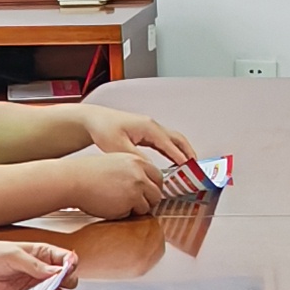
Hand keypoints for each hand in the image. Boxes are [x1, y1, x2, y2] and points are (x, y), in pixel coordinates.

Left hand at [0, 236, 78, 289]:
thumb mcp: (13, 255)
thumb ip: (35, 265)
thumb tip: (55, 272)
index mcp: (42, 254)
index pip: (66, 259)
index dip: (70, 265)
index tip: (67, 271)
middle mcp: (42, 270)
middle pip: (67, 279)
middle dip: (66, 283)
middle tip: (55, 285)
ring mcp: (35, 286)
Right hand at [56, 145, 180, 218]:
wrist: (73, 180)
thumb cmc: (86, 174)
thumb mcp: (114, 164)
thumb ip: (131, 172)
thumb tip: (143, 185)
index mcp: (136, 161)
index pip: (157, 176)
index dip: (153, 188)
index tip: (149, 194)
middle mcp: (140, 172)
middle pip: (157, 192)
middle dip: (148, 201)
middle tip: (135, 205)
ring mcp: (137, 186)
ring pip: (147, 205)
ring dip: (135, 209)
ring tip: (117, 205)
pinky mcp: (131, 200)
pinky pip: (134, 214)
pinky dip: (125, 214)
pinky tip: (111, 207)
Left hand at [83, 106, 202, 171]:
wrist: (94, 120)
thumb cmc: (104, 129)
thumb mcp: (119, 146)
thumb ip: (137, 157)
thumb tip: (152, 168)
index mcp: (148, 128)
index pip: (170, 144)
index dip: (180, 157)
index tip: (189, 168)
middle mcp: (152, 126)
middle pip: (178, 139)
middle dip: (189, 153)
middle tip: (196, 168)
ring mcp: (150, 128)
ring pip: (173, 139)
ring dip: (183, 151)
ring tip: (190, 166)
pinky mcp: (146, 132)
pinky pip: (165, 142)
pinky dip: (174, 150)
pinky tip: (174, 161)